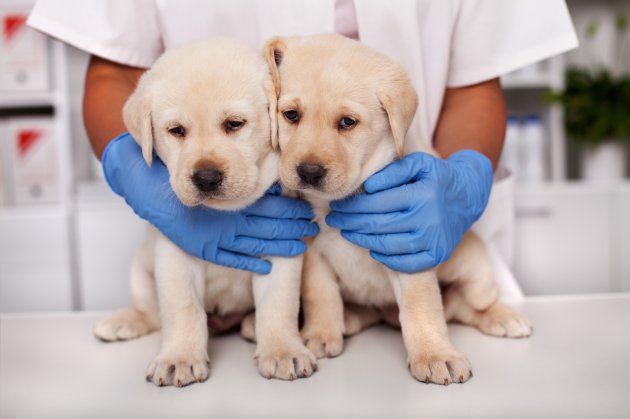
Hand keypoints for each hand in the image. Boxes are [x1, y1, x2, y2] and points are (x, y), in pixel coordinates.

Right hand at [102, 132, 318, 273]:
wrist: (142, 182)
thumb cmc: (179, 160)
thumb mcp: (209, 146)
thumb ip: (238, 145)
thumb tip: (269, 124)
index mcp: (230, 196)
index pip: (271, 207)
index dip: (292, 210)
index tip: (310, 210)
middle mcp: (225, 218)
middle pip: (269, 227)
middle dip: (293, 228)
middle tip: (314, 228)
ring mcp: (214, 236)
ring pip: (255, 245)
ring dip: (279, 246)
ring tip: (301, 246)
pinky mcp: (202, 247)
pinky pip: (231, 258)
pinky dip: (251, 263)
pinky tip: (268, 266)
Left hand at [325, 151, 491, 272]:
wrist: (468, 196)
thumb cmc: (436, 177)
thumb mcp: (418, 164)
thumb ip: (393, 172)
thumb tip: (368, 187)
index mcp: (422, 194)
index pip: (377, 202)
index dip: (353, 205)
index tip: (337, 205)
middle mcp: (428, 219)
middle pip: (378, 225)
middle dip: (350, 222)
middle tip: (333, 220)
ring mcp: (433, 241)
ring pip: (387, 245)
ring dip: (362, 240)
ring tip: (346, 232)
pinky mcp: (436, 256)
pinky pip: (405, 263)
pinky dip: (385, 258)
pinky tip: (372, 249)